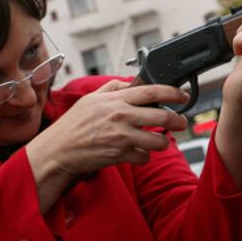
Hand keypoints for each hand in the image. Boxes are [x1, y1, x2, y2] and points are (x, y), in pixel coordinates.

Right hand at [25, 80, 188, 186]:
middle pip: (162, 115)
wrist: (58, 150)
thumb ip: (112, 89)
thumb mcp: (90, 99)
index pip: (152, 90)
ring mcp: (121, 136)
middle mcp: (121, 116)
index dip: (172, 92)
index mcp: (116, 100)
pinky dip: (144, 156)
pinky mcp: (120, 155)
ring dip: (162, 142)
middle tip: (181, 122)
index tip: (182, 96)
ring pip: (158, 140)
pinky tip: (137, 153)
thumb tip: (130, 83)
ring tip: (158, 140)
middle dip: (178, 120)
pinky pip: (144, 157)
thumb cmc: (73, 125)